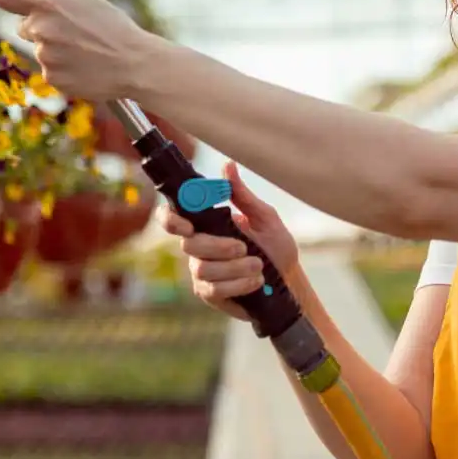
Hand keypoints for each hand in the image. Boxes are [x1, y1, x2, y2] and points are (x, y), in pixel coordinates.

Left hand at [0, 0, 157, 101]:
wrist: (134, 65)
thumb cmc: (114, 26)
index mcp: (47, 4)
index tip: (17, 1)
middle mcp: (40, 29)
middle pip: (24, 26)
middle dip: (40, 27)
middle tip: (70, 30)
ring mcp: (44, 56)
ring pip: (39, 50)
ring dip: (54, 50)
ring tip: (83, 49)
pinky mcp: (51, 78)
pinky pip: (49, 71)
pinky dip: (62, 69)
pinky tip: (84, 65)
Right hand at [158, 161, 297, 319]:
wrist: (287, 279)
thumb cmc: (274, 245)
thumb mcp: (263, 216)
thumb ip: (242, 194)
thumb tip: (227, 165)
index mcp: (204, 224)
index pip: (172, 218)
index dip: (170, 220)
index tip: (188, 225)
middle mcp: (197, 247)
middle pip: (189, 245)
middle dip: (218, 246)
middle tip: (243, 247)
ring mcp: (201, 271)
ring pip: (203, 268)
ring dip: (235, 267)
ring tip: (258, 266)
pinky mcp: (209, 293)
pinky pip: (214, 289)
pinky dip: (238, 284)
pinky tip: (255, 281)